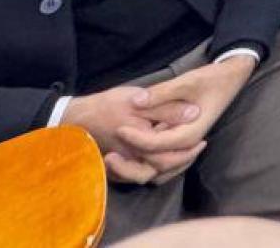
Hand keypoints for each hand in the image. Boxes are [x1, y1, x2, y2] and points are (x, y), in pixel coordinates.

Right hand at [62, 83, 206, 185]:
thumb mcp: (139, 102)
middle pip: (162, 172)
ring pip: (150, 176)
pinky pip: (138, 175)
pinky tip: (163, 157)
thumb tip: (195, 113)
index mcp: (140, 147)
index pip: (170, 159)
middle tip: (197, 148)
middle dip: (181, 162)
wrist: (76, 117)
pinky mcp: (116, 166)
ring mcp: (123, 167)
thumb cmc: (107, 107)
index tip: (202, 141)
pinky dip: (154, 168)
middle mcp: (132, 162)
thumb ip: (167, 109)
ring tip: (185, 154)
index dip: (188, 152)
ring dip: (169, 168)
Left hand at [118, 53, 256, 170]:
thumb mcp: (187, 81)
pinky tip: (128, 154)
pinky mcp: (179, 143)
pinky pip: (160, 163)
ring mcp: (185, 146)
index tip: (118, 127)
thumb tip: (136, 101)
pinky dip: (144, 164)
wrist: (230, 79)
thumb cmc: (211, 79)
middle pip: (155, 166)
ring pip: (157, 171)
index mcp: (190, 133)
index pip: (156, 145)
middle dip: (131, 163)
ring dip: (137, 168)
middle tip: (109, 153)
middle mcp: (188, 146)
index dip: (135, 138)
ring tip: (116, 158)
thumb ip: (161, 93)